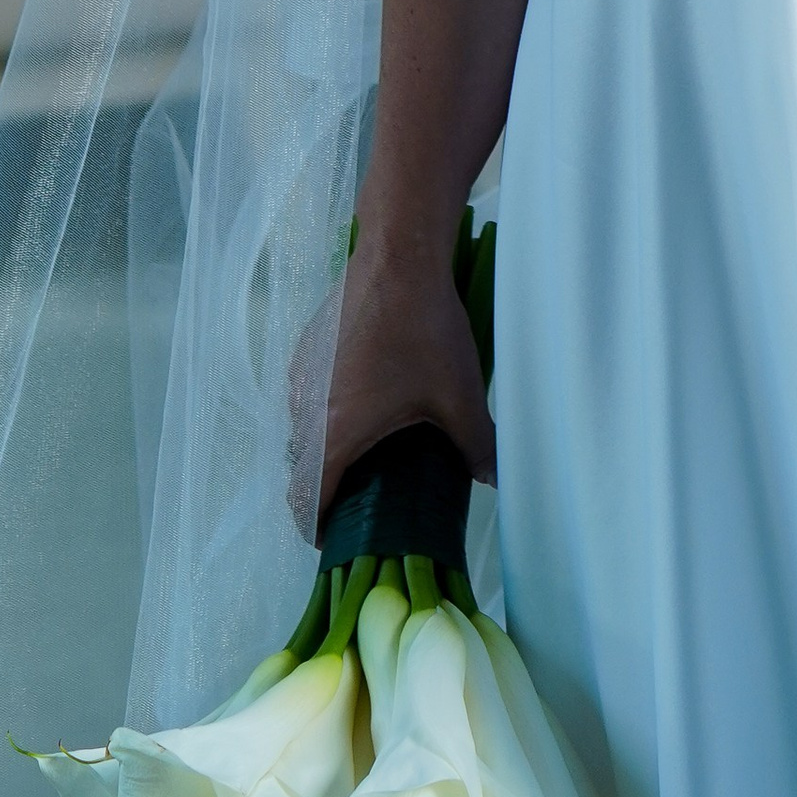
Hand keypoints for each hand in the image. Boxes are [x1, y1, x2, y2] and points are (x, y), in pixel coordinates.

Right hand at [307, 220, 497, 525]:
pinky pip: (306, 397)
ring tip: (367, 453)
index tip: (338, 538)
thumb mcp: (458, 397)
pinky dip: (324, 413)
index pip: (305, 501)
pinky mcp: (306, 349)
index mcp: (332, 434)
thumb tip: (496, 480)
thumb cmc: (424, 331)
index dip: (316, 528)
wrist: (398, 257)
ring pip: (301, 431)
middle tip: (361, 501)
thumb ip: (477, 447)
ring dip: (324, 449)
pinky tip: (365, 401)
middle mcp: (304, 409)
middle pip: (300, 469)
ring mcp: (300, 377)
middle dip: (323, 491)